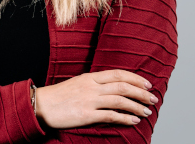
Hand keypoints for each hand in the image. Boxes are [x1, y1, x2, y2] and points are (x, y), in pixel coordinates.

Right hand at [34, 70, 157, 127]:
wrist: (41, 106)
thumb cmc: (59, 96)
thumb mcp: (78, 84)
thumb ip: (95, 84)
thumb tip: (113, 88)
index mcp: (90, 77)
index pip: (118, 74)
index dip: (135, 79)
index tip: (147, 84)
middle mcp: (92, 87)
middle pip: (123, 87)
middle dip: (141, 93)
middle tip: (153, 98)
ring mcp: (89, 100)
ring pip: (120, 100)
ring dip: (136, 106)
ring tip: (147, 111)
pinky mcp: (86, 114)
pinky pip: (110, 116)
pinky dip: (125, 118)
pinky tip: (133, 121)